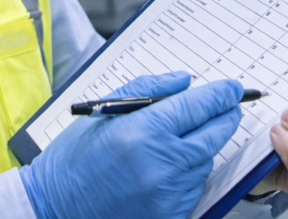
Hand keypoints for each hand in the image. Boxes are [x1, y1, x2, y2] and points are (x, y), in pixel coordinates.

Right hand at [21, 72, 243, 218]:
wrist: (56, 206)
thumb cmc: (75, 158)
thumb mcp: (103, 111)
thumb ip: (148, 90)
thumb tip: (184, 82)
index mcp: (142, 131)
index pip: (198, 106)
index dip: (221, 94)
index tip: (232, 88)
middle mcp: (161, 164)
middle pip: (214, 134)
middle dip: (224, 117)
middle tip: (228, 106)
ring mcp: (169, 194)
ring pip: (205, 160)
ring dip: (203, 145)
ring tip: (182, 138)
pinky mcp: (171, 215)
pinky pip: (194, 187)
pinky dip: (189, 172)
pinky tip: (169, 166)